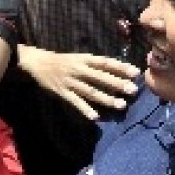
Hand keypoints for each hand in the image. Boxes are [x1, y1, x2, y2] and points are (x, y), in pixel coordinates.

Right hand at [18, 45, 139, 119]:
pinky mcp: (62, 92)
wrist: (37, 63)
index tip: (136, 72)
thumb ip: (95, 65)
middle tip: (133, 90)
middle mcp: (78, 69)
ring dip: (106, 98)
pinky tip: (95, 117)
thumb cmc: (63, 61)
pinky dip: (84, 109)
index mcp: (83, 59)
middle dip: (117, 83)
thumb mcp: (78, 58)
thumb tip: (119, 71)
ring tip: (121, 105)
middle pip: (100, 77)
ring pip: (90, 91)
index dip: (120, 67)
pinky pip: (75, 101)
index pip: (104, 62)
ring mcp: (70, 81)